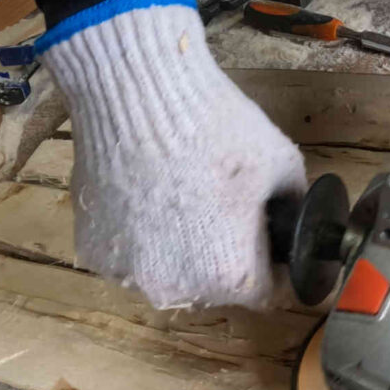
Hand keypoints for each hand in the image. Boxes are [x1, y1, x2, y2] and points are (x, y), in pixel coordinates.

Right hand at [40, 3, 305, 308]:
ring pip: (169, 273)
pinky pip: (130, 255)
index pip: (267, 293)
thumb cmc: (216, 130)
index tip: (266, 237)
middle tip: (220, 211)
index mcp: (232, 276)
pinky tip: (144, 196)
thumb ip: (293, 206)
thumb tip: (293, 218)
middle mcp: (180, 289)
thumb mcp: (283, 164)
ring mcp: (132, 275)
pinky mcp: (95, 254)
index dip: (272, 265)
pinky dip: (140, 237)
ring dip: (179, 251)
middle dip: (224, 258)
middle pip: (216, 287)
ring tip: (178, 200)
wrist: (138, 96)